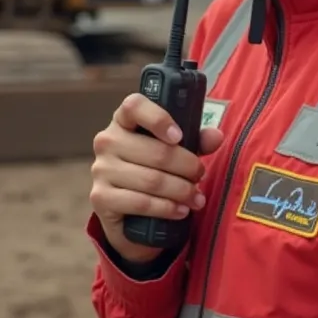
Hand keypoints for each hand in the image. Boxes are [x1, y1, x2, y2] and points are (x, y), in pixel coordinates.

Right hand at [90, 92, 223, 263]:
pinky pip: (140, 202)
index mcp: (124, 120)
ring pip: (151, 180)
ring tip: (196, 197)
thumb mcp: (174, 149)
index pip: (134, 106)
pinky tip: (180, 211)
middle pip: (155, 151)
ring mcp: (101, 169)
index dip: (158, 118)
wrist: (126, 209)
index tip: (179, 136)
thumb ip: (196, 140)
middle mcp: (107, 141)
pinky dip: (166, 208)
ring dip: (181, 191)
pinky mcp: (101, 198)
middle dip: (187, 166)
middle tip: (201, 175)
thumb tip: (216, 136)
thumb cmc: (152, 168)